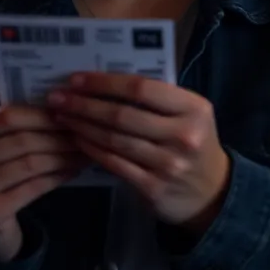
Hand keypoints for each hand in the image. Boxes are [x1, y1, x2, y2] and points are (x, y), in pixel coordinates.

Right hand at [0, 106, 84, 262]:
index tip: (72, 114)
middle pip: (24, 140)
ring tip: (85, 153)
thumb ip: (14, 129)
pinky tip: (73, 171)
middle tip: (87, 135)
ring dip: (65, 156)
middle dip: (61, 137)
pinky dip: (58, 177)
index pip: (9, 116)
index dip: (44, 114)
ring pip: (32, 163)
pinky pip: (33, 187)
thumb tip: (64, 108)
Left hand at [48, 74, 229, 234]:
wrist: (211, 190)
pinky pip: (114, 164)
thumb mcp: (190, 115)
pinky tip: (77, 140)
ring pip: (114, 140)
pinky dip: (92, 150)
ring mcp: (168, 163)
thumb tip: (108, 83)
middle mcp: (183, 134)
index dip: (105, 83)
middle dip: (84, 105)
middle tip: (58, 98)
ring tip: (62, 117)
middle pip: (122, 115)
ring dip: (82, 126)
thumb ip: (160, 100)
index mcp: (194, 108)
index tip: (77, 79)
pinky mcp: (152, 187)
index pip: (142, 89)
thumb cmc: (193, 142)